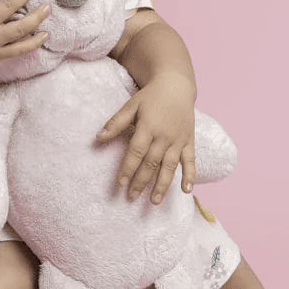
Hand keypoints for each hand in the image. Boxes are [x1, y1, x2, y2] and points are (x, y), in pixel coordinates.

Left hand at [96, 74, 196, 203]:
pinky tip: (186, 190)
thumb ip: (116, 123)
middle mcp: (164, 136)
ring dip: (162, 185)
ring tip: (154, 201)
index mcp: (148, 126)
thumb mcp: (131, 105)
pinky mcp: (189, 141)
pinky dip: (190, 175)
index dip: (128, 168)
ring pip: (170, 166)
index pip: (136, 151)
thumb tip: (98, 138)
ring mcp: (179, 140)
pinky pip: (191, 161)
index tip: (120, 184)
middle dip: (141, 181)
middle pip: (151, 162)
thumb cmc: (150, 97)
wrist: (176, 86)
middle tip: (131, 197)